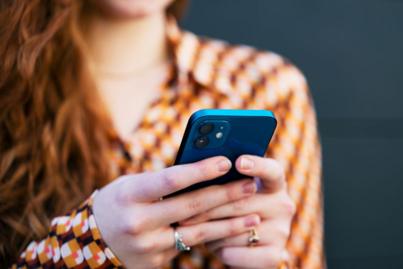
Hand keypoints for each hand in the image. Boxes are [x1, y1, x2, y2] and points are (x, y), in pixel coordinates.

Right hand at [93, 156, 260, 268]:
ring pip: (198, 232)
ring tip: (255, 215)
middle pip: (191, 206)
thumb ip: (163, 181)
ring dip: (229, 224)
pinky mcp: (156, 262)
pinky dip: (213, 237)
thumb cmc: (117, 202)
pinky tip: (233, 230)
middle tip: (250, 184)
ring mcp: (148, 246)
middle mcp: (138, 222)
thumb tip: (204, 169)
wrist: (88, 243)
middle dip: (225, 195)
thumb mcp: (131, 185)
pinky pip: (189, 245)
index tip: (226, 161)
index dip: (201, 170)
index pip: (171, 180)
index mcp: (130, 195)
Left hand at [181, 155, 295, 267]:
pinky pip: (237, 252)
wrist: (248, 252)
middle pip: (242, 202)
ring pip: (235, 230)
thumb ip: (224, 181)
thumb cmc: (231, 213)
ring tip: (197, 230)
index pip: (272, 170)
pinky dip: (220, 251)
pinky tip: (213, 246)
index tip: (238, 162)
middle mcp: (283, 205)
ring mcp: (281, 231)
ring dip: (211, 232)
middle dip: (208, 208)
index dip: (256, 165)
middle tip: (182, 211)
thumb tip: (194, 170)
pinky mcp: (273, 255)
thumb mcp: (232, 194)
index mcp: (275, 184)